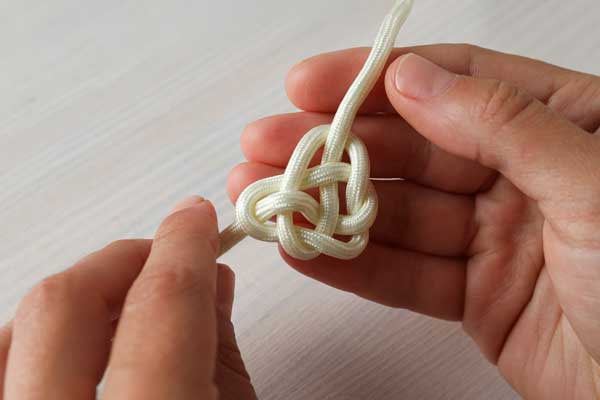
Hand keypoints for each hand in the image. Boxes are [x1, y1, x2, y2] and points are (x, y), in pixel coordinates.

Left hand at [0, 197, 256, 399]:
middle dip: (125, 260)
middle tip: (168, 257)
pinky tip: (77, 346)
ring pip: (11, 330)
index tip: (197, 220)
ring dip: (74, 299)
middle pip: (65, 305)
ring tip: (125, 305)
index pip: (160, 306)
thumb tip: (212, 284)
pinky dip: (33, 339)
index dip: (184, 248)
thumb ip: (224, 359)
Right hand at [228, 44, 599, 398]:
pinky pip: (405, 274)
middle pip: (408, 149)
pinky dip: (352, 265)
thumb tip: (412, 79)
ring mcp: (493, 236)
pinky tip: (303, 251)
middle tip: (264, 147)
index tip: (308, 85)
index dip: (375, 78)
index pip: (451, 81)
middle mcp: (520, 174)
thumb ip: (500, 123)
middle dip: (331, 146)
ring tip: (266, 201)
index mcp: (559, 124)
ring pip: (396, 215)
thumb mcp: (593, 181)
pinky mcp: (476, 296)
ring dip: (327, 209)